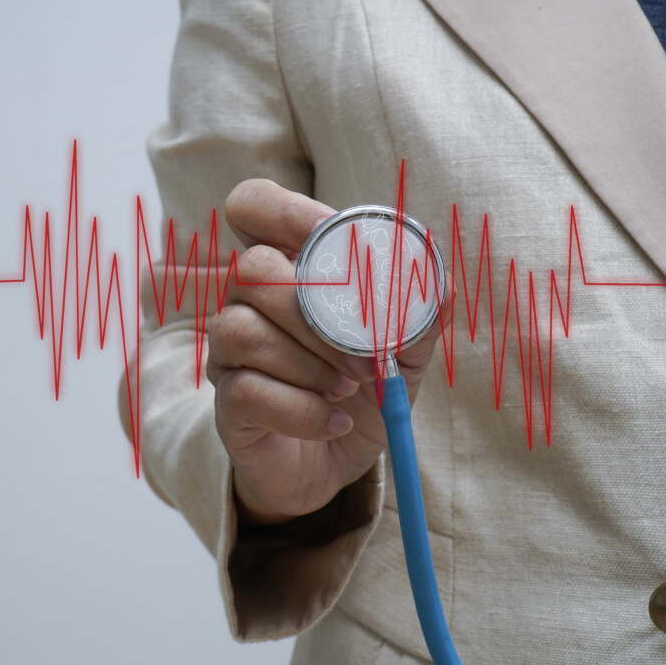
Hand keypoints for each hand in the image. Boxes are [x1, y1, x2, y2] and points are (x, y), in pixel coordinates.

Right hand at [206, 180, 447, 526]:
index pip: (252, 205)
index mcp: (287, 267)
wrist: (336, 459)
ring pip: (242, 329)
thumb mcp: (404, 349)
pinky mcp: (226, 402)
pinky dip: (303, 410)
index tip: (325, 235)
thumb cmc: (360, 387)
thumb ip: (419, 312)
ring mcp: (228, 351)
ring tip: (348, 390)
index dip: (284, 210)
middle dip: (318, 314)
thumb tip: (439, 282)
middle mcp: (245, 300)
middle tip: (365, 356)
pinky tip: (333, 420)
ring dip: (309, 364)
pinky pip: (248, 391)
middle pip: (253, 268)